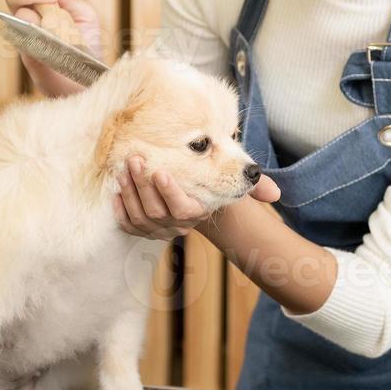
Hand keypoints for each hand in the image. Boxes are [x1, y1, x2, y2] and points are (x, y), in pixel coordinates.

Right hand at [0, 0, 103, 96]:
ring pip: (15, 10)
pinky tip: (47, 27)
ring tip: (54, 7)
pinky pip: (21, 33)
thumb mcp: (84, 15)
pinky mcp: (26, 50)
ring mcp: (24, 33)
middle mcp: (27, 15)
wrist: (87, 76)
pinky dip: (33, 25)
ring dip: (33, 3)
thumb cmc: (86, 45)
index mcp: (38, 2)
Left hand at [113, 155, 281, 239]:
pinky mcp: (139, 228)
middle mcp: (176, 226)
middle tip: (136, 159)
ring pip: (139, 216)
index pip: (182, 209)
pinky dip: (119, 207)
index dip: (170, 192)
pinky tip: (115, 189)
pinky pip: (126, 223)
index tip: (161, 170)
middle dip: (143, 185)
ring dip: (129, 192)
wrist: (190, 194)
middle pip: (156, 212)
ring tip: (125, 167)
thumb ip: (253, 185)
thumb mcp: (231, 180)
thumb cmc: (210, 181)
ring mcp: (156, 230)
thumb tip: (275, 195)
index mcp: (197, 214)